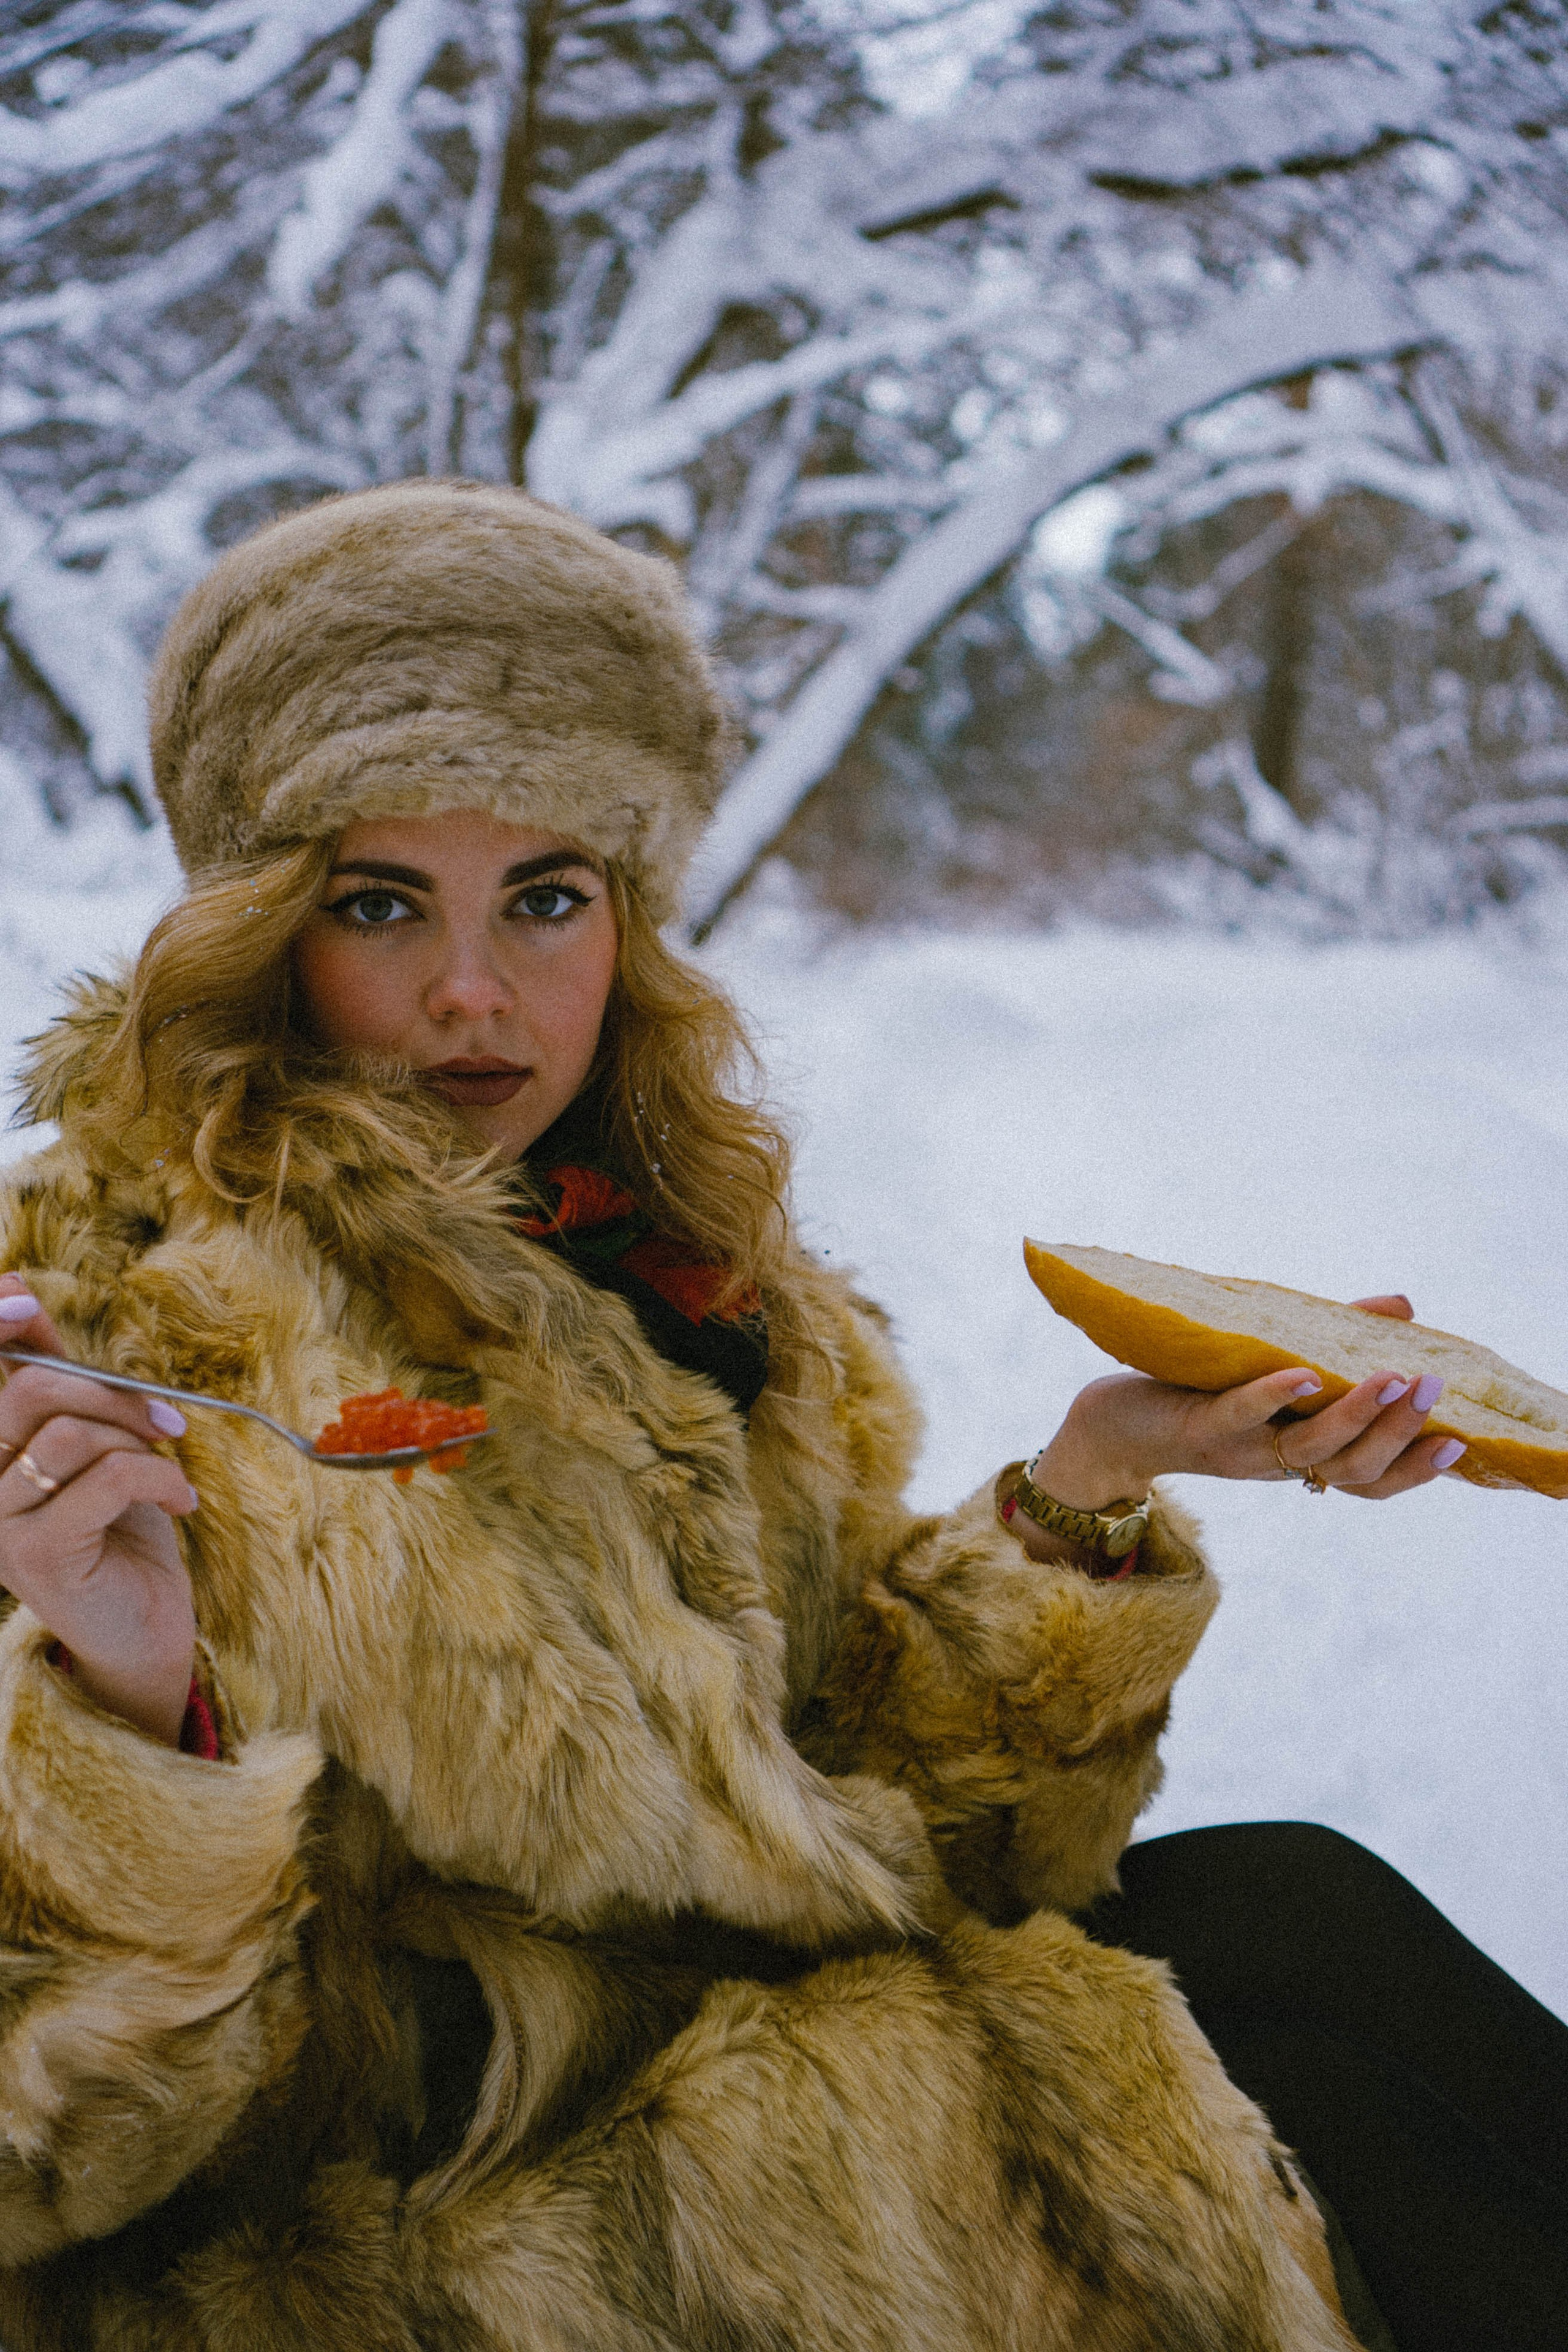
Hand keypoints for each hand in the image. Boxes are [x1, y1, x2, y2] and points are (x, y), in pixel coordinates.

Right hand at [0, 1275, 197, 1745]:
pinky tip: (180, 1502)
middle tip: (167, 1422)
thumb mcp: (98, 1445)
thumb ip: (66, 1383)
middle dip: (112, 1391)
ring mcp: (0, 1523)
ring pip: (72, 1432)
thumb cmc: (124, 1533)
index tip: (23, 1299)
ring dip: (141, 1442)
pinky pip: (108, 1477)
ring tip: (168, 1475)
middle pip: (30, 1389)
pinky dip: (161, 1478)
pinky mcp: (35, 1555)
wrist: (146, 1630)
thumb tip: (21, 1298)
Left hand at [1015, 1292, 1462, 1550]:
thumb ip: (1338, 1338)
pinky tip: (1303, 1374)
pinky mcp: (1197, 1426)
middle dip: (1399, 1433)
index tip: (1463, 1441)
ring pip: (1309, 1448)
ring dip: (1355, 1415)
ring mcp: (1239, 1448)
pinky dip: (1273, 1396)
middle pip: (1353, 1468)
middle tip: (1437, 1392)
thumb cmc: (1202, 1390)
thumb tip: (1404, 1308)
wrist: (1112, 1425)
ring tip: (1393, 1380)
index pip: (1371, 1479)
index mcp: (1301, 1456)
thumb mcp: (1276, 1366)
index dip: (1417, 1468)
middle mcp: (1276, 1463)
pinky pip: (1241, 1415)